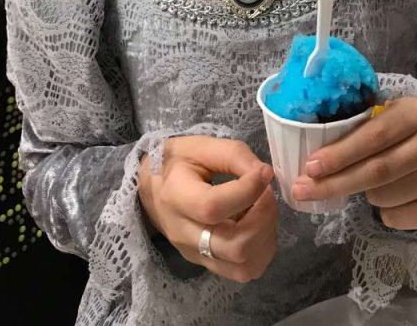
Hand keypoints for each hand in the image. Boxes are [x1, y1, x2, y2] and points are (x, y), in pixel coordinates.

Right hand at [138, 136, 277, 282]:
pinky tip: (256, 225)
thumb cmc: (176, 161)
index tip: (264, 172)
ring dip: (265, 237)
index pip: (213, 207)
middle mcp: (183, 234)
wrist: (151, 186)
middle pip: (234, 247)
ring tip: (262, 210)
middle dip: (263, 218)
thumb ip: (234, 155)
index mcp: (176, 196)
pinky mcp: (204, 263)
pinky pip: (242, 271)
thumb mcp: (201, 146)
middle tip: (266, 192)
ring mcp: (194, 254)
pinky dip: (260, 250)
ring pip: (243, 267)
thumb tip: (265, 175)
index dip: (248, 191)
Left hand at [291, 97, 416, 229]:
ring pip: (381, 197)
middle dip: (333, 182)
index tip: (309, 166)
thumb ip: (360, 126)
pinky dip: (384, 210)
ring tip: (376, 179)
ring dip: (365, 193)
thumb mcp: (389, 115)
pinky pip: (395, 217)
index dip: (339, 154)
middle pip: (375, 172)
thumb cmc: (407, 131)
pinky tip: (397, 194)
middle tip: (301, 190)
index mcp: (414, 114)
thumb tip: (311, 150)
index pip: (372, 137)